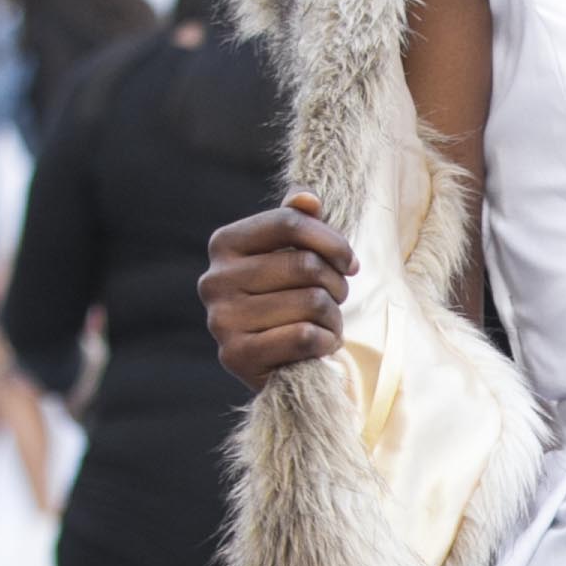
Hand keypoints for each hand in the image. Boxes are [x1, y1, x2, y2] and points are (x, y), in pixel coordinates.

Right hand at [201, 192, 355, 387]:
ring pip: (311, 302)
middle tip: (338, 299)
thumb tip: (307, 199)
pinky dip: (326, 341)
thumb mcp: (291, 258)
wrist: (277, 366)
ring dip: (334, 317)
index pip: (288, 222)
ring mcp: (221, 319)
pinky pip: (304, 336)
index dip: (332, 241)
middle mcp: (214, 279)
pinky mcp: (237, 356)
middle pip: (305, 265)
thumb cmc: (287, 302)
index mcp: (224, 244)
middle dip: (336, 285)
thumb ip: (297, 224)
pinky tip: (321, 345)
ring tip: (327, 324)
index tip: (350, 263)